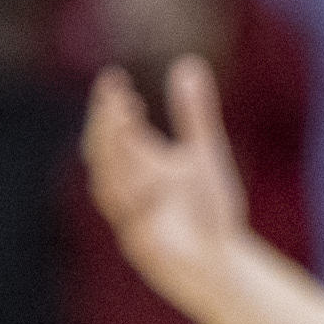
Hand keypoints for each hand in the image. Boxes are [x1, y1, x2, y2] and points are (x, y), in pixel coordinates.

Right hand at [83, 58, 252, 320]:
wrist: (221, 260)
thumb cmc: (209, 207)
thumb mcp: (205, 151)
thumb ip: (194, 111)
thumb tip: (187, 63)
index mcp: (134, 163)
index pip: (111, 129)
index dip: (108, 106)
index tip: (114, 78)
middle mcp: (125, 187)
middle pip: (101, 153)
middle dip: (106, 127)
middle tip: (117, 100)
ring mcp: (129, 215)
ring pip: (109, 183)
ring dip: (113, 157)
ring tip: (123, 126)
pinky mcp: (141, 244)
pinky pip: (132, 219)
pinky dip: (136, 198)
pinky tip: (148, 177)